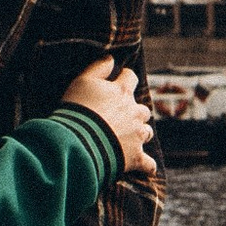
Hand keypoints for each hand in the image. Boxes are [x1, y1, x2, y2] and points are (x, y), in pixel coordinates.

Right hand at [62, 54, 153, 175]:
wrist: (78, 142)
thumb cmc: (78, 110)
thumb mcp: (81, 81)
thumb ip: (97, 67)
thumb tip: (111, 58)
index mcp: (122, 92)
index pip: (130, 77)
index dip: (124, 79)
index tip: (118, 82)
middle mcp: (134, 112)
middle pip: (142, 108)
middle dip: (134, 111)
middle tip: (120, 116)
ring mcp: (137, 136)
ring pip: (147, 132)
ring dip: (140, 133)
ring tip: (128, 139)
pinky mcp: (136, 158)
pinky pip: (148, 164)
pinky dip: (147, 165)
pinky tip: (145, 167)